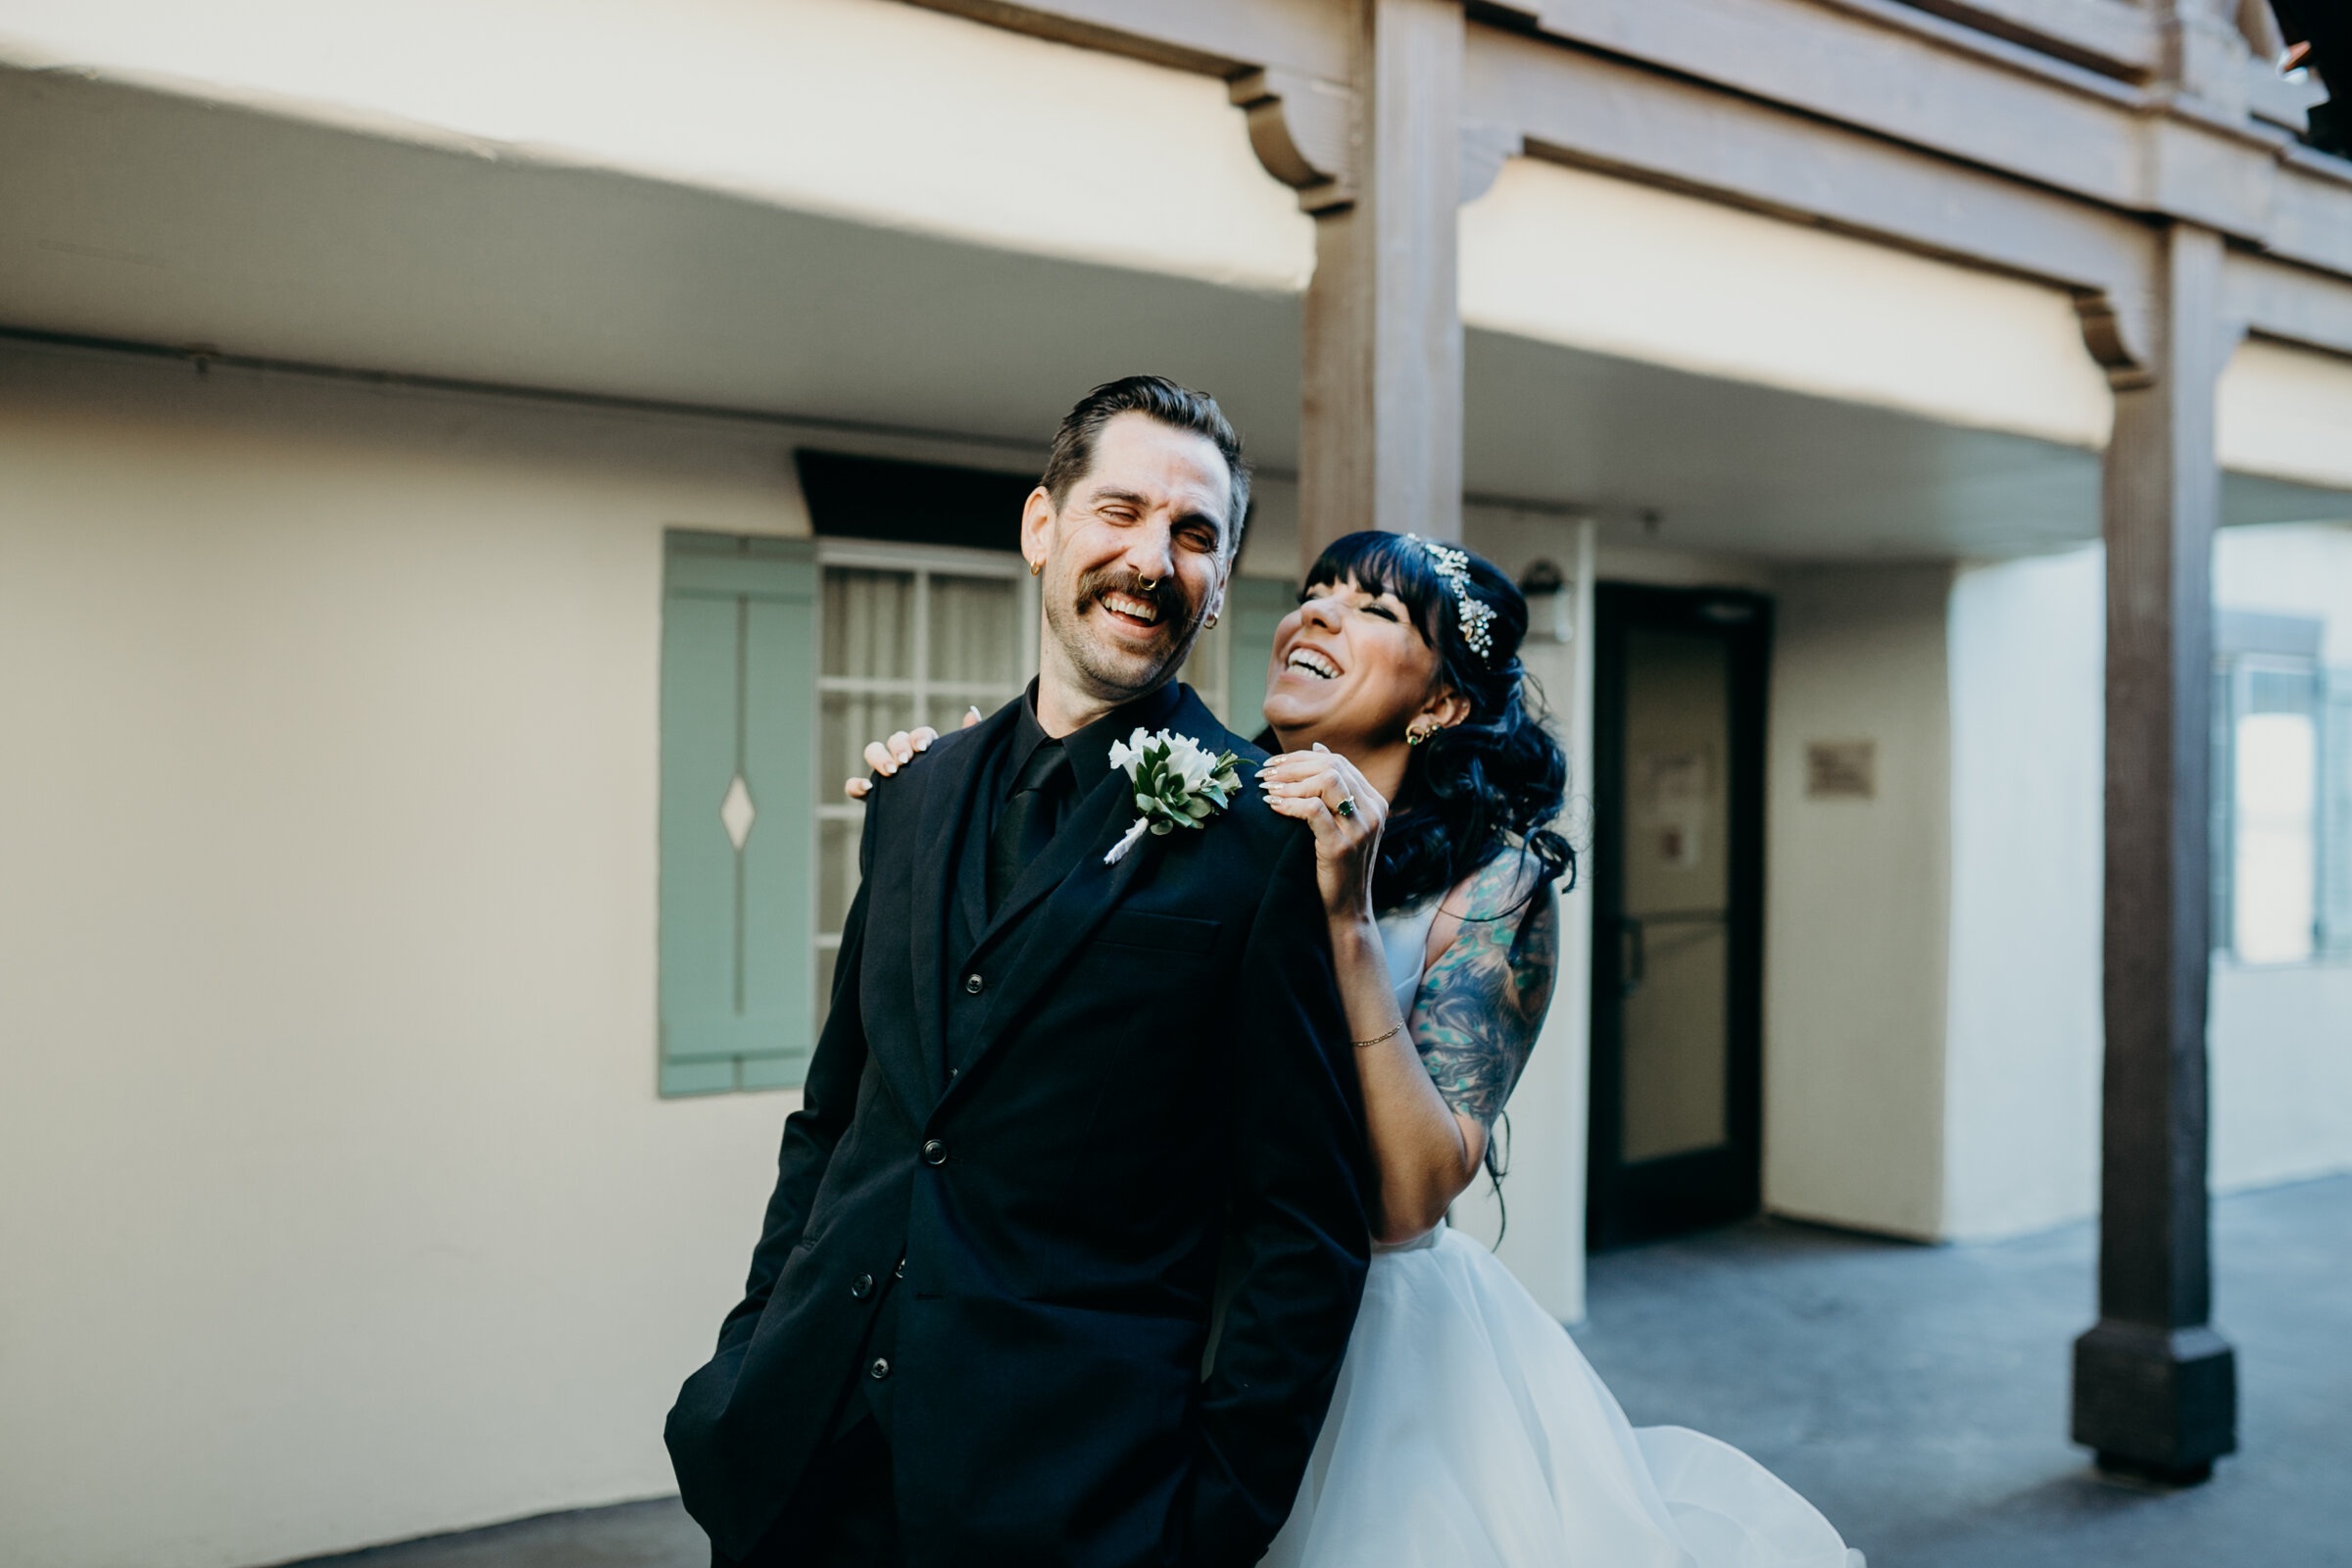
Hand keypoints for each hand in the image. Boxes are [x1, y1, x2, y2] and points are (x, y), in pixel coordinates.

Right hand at [843, 706, 980, 799]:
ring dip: (879, 757)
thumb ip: (968, 742)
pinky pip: (853, 786)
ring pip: (872, 751)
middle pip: (895, 738)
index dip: (919, 737)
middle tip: (906, 761)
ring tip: (891, 771)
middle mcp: (904, 759)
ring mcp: (886, 776)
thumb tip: (971, 713)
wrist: (940, 831)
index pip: (919, 734)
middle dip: (898, 746)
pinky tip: (867, 789)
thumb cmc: (953, 795)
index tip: (924, 749)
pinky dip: (855, 784)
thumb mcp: (963, 770)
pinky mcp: (872, 798)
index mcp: (926, 752)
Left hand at [1257, 743, 1385, 920]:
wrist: (1347, 910)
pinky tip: (1273, 806)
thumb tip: (1318, 748)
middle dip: (1293, 765)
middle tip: (1266, 774)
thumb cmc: (1338, 865)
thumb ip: (1334, 790)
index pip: (1339, 761)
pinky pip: (1313, 810)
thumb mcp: (1341, 823)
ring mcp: (1360, 829)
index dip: (1303, 757)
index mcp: (1374, 802)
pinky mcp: (1341, 846)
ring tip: (1268, 789)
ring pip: (1326, 781)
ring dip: (1291, 781)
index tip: (1274, 764)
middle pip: (1332, 766)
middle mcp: (1373, 811)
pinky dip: (1289, 803)